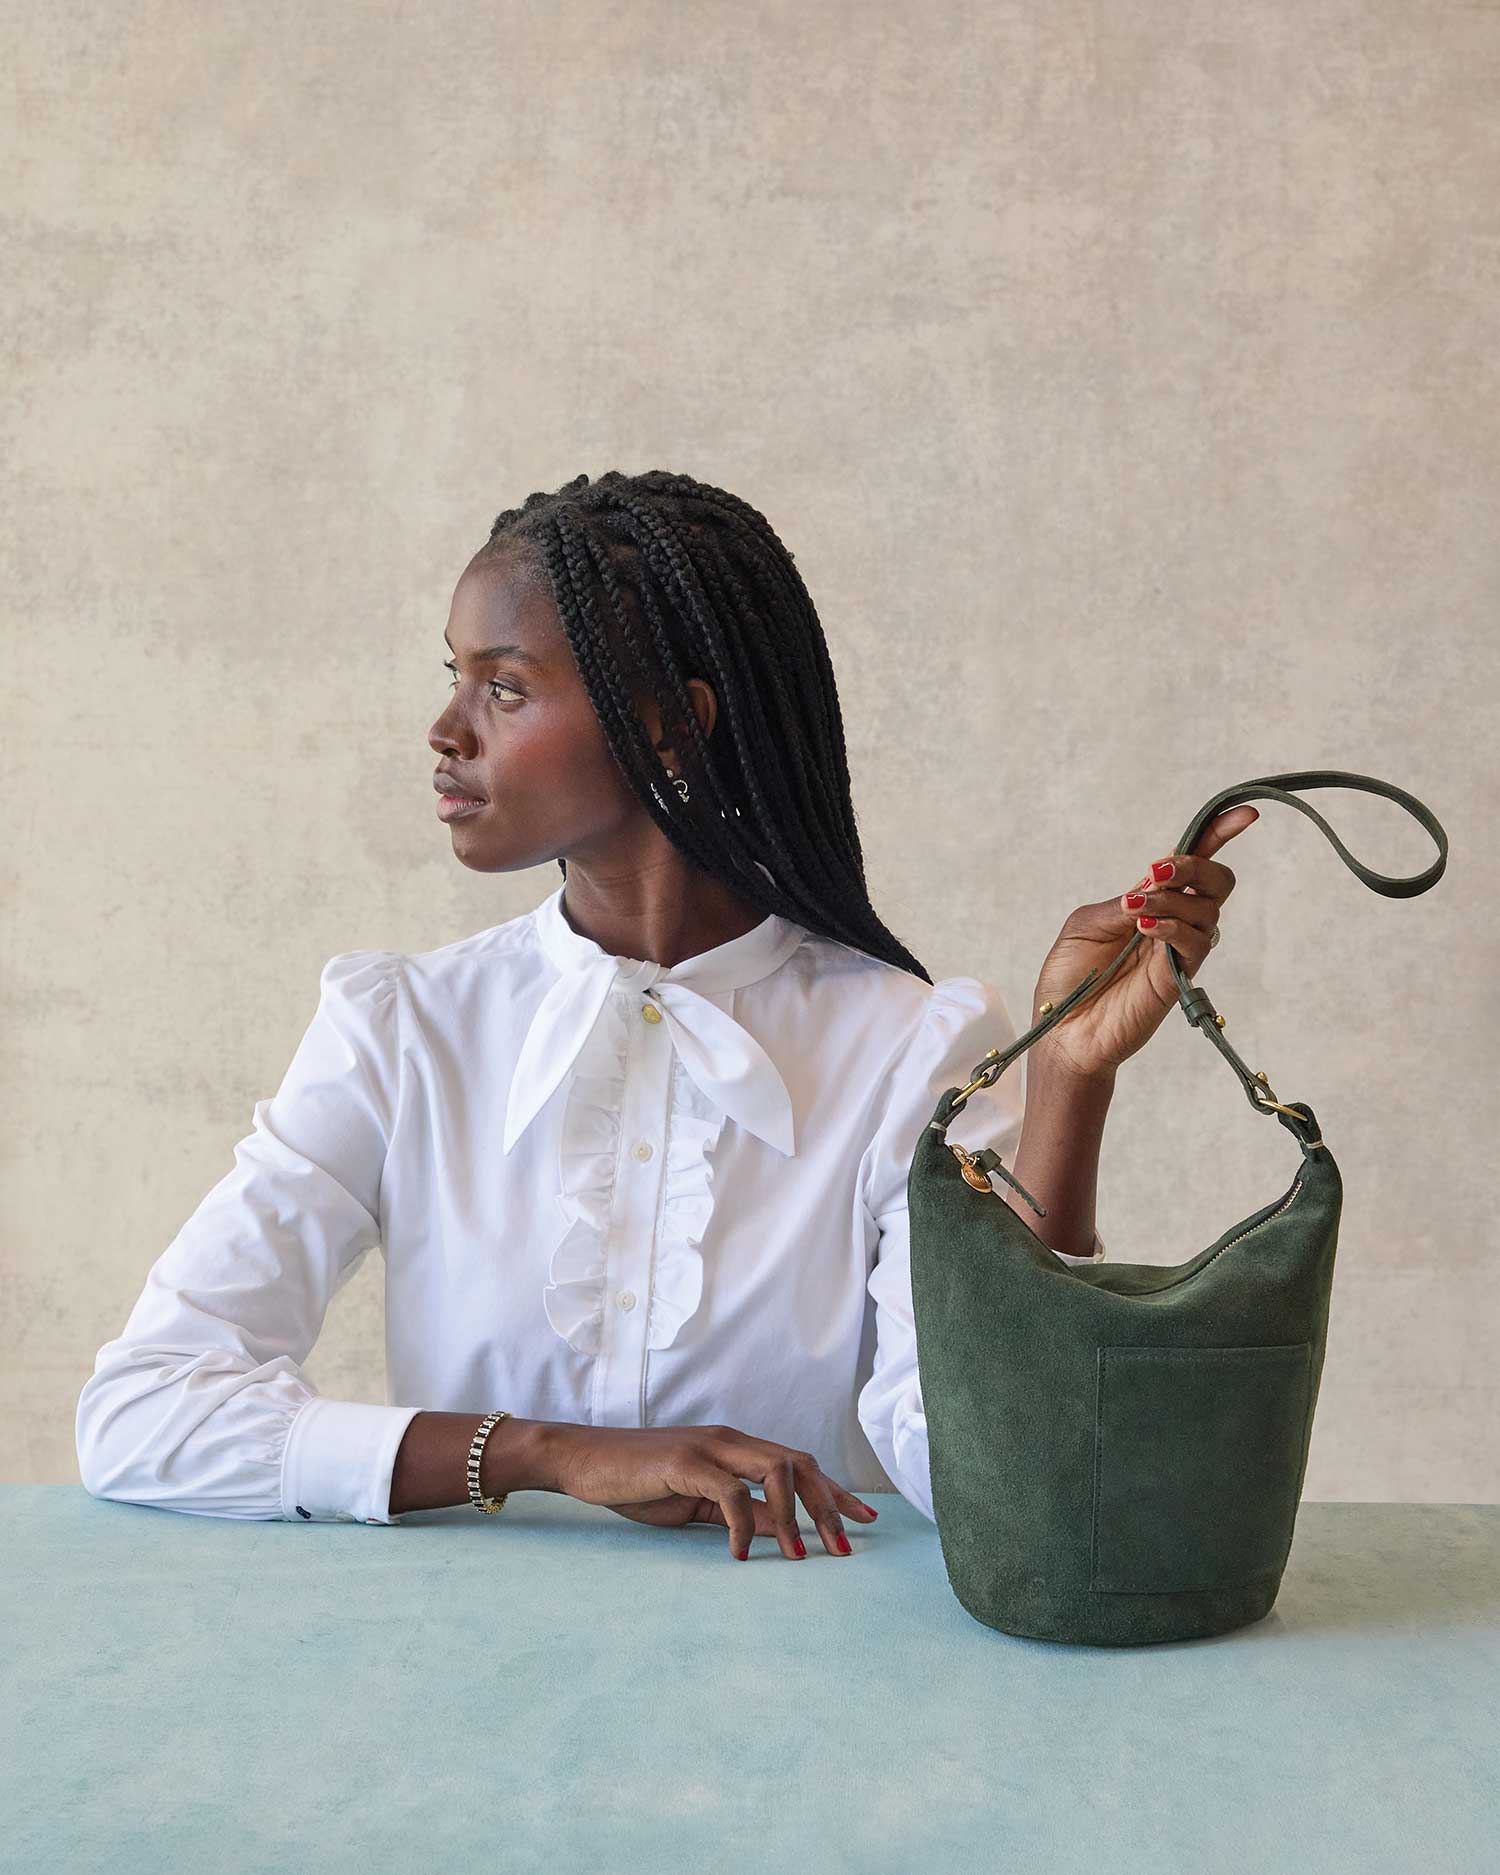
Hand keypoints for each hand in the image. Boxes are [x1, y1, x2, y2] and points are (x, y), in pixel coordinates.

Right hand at [546, 1423, 878, 1561]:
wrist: (584, 1459)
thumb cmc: (638, 1480)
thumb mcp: (696, 1501)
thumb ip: (737, 1510)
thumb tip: (780, 1530)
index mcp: (734, 1447)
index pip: (798, 1464)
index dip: (834, 1491)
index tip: (864, 1519)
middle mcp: (729, 1440)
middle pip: (798, 1465)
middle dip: (828, 1505)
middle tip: (844, 1547)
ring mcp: (709, 1448)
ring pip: (775, 1471)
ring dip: (793, 1516)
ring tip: (799, 1556)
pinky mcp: (685, 1463)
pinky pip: (730, 1493)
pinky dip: (743, 1525)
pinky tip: (740, 1556)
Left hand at [1026, 806, 1259, 1081]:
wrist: (1062, 1029)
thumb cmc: (1070, 978)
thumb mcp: (1085, 925)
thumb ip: (1121, 901)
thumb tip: (1153, 881)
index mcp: (1151, 902)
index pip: (1193, 865)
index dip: (1219, 836)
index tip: (1245, 815)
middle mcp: (1173, 923)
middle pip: (1216, 882)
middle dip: (1193, 866)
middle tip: (1157, 873)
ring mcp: (1178, 951)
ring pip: (1207, 910)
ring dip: (1172, 900)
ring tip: (1135, 911)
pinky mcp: (1179, 978)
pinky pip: (1196, 943)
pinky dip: (1173, 926)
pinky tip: (1144, 927)